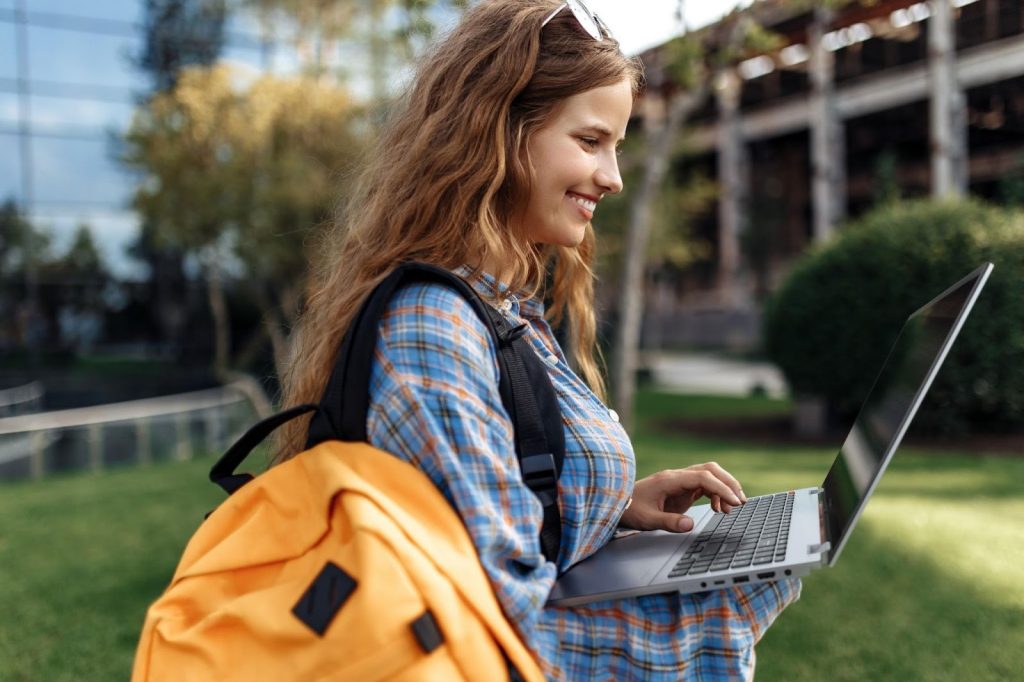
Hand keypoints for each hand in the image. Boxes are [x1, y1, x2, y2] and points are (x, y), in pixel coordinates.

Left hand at [619, 462, 746, 532]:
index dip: (720, 488)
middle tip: (741, 501)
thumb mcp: (648, 520)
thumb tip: (690, 525)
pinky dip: (716, 494)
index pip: (702, 477)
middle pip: (709, 470)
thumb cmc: (630, 509)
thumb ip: (669, 522)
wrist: (617, 503)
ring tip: (733, 507)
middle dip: (728, 483)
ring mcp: (679, 481)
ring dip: (724, 488)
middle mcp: (676, 476)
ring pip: (708, 475)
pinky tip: (720, 508)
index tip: (734, 502)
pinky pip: (703, 485)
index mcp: (669, 480)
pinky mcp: (681, 488)